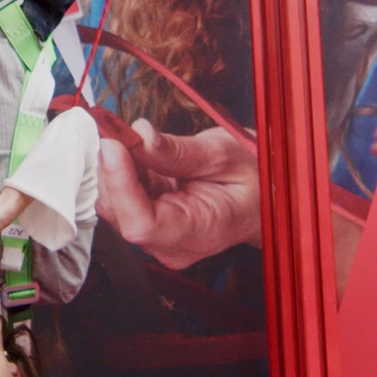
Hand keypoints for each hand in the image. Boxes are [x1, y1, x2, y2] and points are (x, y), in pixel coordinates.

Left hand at [95, 120, 260, 270]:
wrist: (262, 198)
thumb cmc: (253, 181)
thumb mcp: (223, 155)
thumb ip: (178, 150)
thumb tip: (140, 135)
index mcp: (199, 233)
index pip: (142, 224)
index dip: (120, 184)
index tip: (114, 144)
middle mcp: (172, 246)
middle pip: (121, 215)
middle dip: (113, 170)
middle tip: (119, 130)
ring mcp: (158, 239)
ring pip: (115, 206)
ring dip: (115, 169)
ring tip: (134, 141)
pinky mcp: (148, 226)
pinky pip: (121, 201)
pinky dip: (121, 173)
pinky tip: (137, 155)